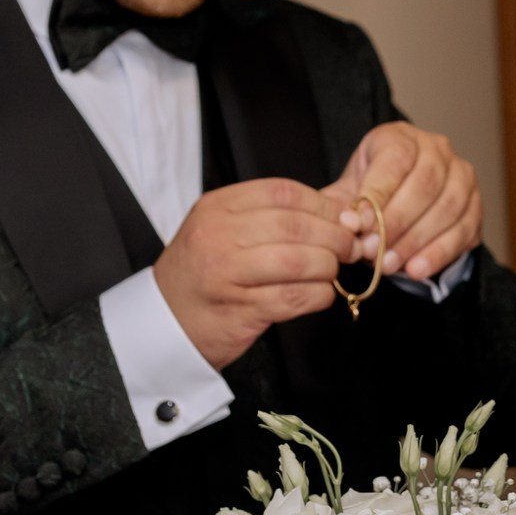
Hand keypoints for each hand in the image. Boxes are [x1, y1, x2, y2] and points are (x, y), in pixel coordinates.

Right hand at [151, 179, 357, 368]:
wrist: (164, 322)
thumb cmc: (202, 273)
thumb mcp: (223, 230)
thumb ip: (271, 218)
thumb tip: (339, 213)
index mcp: (216, 208)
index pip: (282, 193)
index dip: (323, 204)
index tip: (344, 217)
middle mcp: (218, 236)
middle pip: (294, 226)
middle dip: (335, 236)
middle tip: (351, 246)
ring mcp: (227, 274)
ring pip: (298, 261)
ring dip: (328, 267)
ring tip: (334, 271)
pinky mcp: (240, 310)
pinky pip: (294, 298)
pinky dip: (319, 296)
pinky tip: (322, 295)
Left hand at [327, 122, 482, 282]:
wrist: (401, 197)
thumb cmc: (373, 190)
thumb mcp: (349, 190)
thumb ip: (341, 205)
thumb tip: (344, 223)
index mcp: (402, 137)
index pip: (395, 160)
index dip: (377, 194)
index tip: (358, 225)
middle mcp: (437, 150)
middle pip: (424, 184)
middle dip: (396, 222)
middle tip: (372, 251)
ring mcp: (462, 176)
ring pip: (447, 208)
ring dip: (416, 241)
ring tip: (389, 265)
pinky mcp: (476, 206)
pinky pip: (464, 230)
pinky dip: (439, 253)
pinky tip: (416, 270)